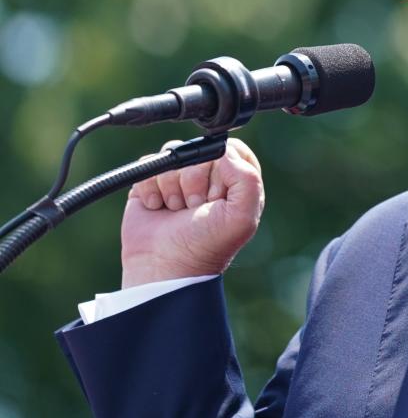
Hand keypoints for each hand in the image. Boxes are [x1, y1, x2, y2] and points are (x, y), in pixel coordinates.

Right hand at [120, 138, 264, 287]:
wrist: (164, 268)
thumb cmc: (206, 246)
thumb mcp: (242, 217)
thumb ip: (247, 179)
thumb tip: (224, 151)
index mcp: (235, 182)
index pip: (232, 149)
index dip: (222, 167)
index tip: (217, 195)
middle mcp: (208, 177)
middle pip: (200, 150)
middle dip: (195, 181)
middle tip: (195, 208)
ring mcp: (178, 179)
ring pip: (173, 154)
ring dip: (172, 187)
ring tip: (176, 211)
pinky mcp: (151, 183)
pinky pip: (148, 164)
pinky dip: (150, 188)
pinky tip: (157, 208)